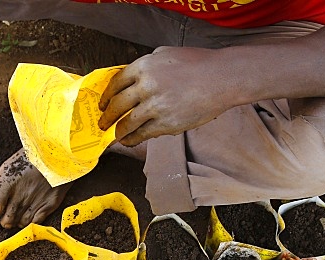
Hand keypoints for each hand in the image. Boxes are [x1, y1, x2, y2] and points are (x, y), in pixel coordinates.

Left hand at [99, 46, 232, 146]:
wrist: (222, 78)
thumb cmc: (198, 63)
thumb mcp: (166, 54)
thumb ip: (147, 66)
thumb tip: (131, 80)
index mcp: (144, 66)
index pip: (116, 83)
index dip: (106, 96)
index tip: (102, 104)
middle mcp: (146, 86)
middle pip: (117, 105)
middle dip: (106, 117)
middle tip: (102, 123)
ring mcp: (156, 106)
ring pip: (127, 123)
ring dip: (118, 132)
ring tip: (115, 136)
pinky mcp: (167, 123)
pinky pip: (143, 134)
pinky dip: (133, 138)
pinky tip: (130, 140)